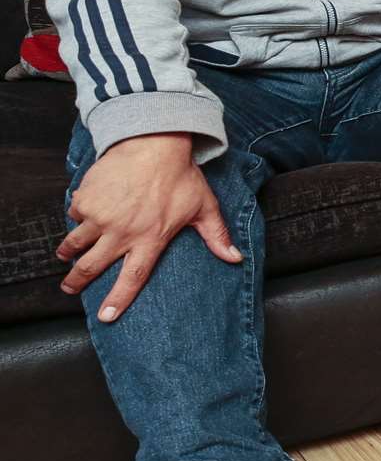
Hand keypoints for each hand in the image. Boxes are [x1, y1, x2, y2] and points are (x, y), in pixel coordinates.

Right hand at [57, 133, 238, 321]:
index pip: (133, 278)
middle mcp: (122, 233)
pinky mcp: (86, 199)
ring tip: (66, 256)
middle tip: (69, 289)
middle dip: (76, 281)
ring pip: (75, 244)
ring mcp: (100, 217)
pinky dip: (77, 215)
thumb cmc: (181, 176)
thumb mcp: (203, 207)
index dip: (119, 300)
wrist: (153, 143)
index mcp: (150, 239)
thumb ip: (216, 236)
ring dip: (68, 252)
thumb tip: (235, 258)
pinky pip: (75, 214)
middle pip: (91, 267)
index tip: (106, 317)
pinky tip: (83, 212)